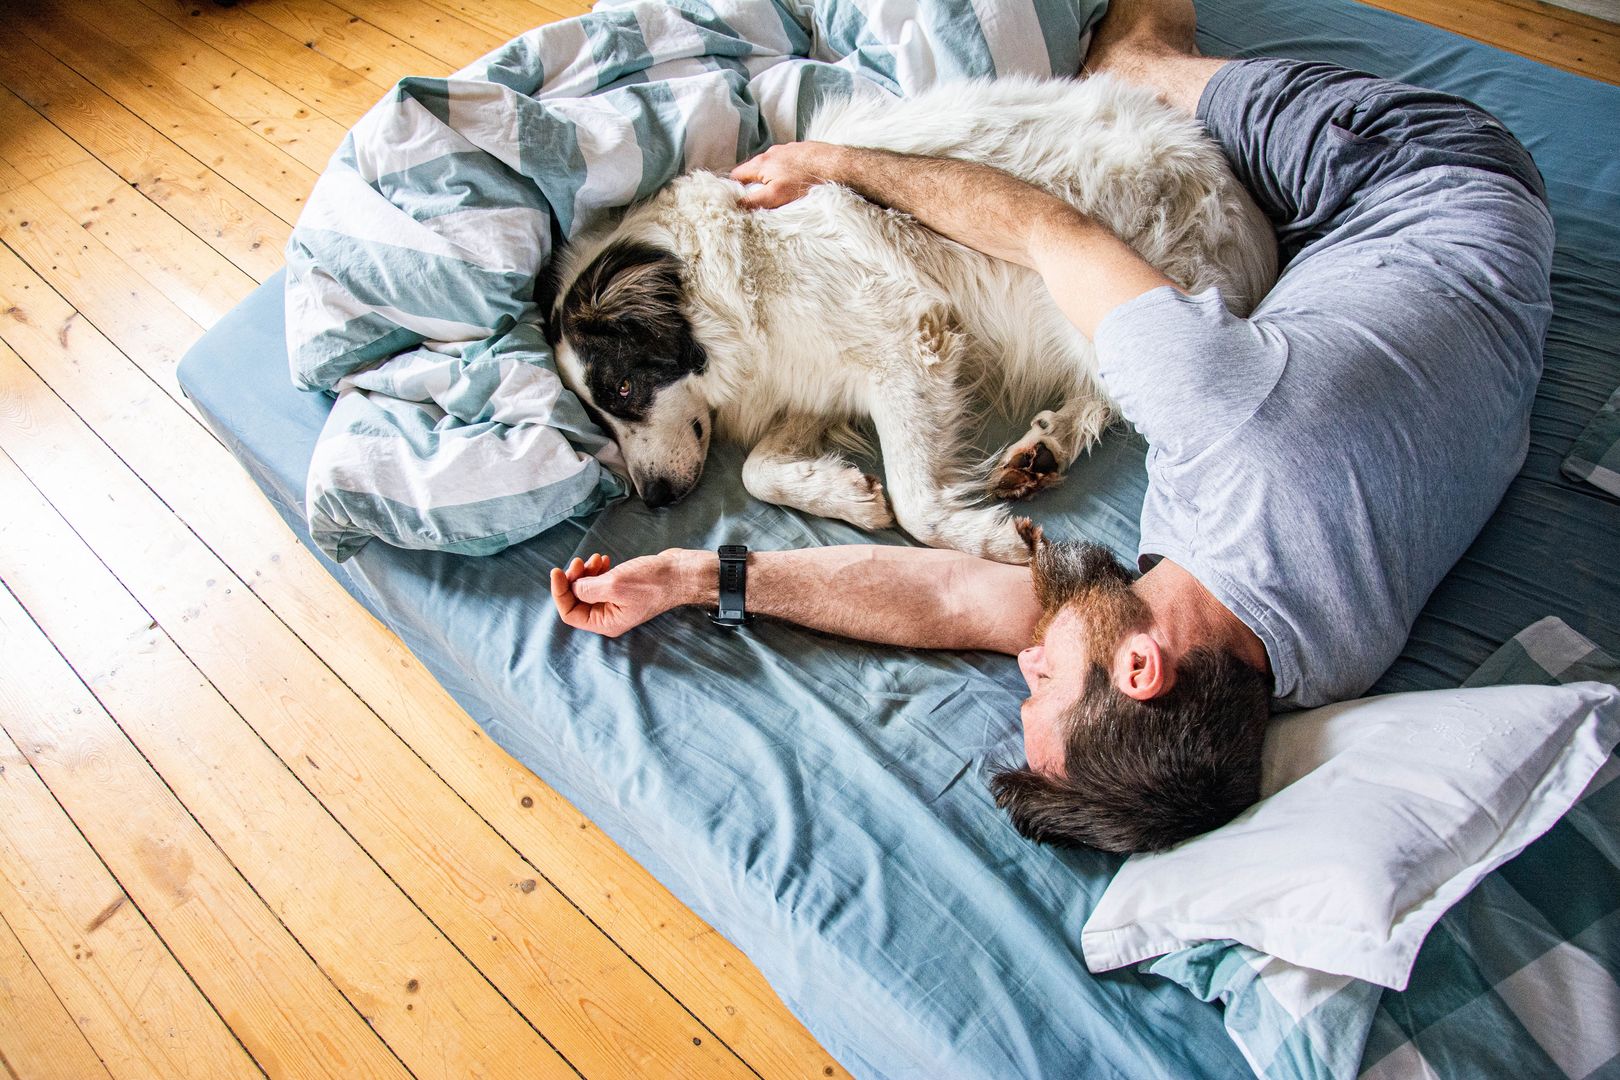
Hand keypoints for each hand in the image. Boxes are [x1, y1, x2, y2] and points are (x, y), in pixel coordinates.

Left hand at [549, 551, 690, 636]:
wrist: (679, 573)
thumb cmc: (651, 582)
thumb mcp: (614, 585)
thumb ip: (587, 589)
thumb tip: (572, 588)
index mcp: (605, 623)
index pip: (570, 613)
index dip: (560, 593)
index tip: (557, 571)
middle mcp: (608, 616)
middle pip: (577, 600)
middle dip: (574, 579)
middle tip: (579, 561)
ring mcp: (615, 602)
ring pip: (587, 589)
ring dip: (585, 572)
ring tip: (595, 559)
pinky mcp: (622, 590)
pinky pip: (599, 582)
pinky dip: (596, 571)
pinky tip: (603, 560)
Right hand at [730, 142, 844, 208]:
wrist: (835, 164)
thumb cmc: (804, 181)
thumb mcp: (775, 196)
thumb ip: (752, 201)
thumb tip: (734, 206)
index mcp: (761, 163)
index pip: (736, 175)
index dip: (733, 188)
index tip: (736, 200)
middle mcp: (771, 152)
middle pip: (754, 169)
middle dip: (753, 183)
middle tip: (758, 198)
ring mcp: (787, 149)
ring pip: (771, 165)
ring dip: (771, 176)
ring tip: (779, 190)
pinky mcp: (801, 150)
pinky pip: (788, 162)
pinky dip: (787, 171)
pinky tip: (796, 180)